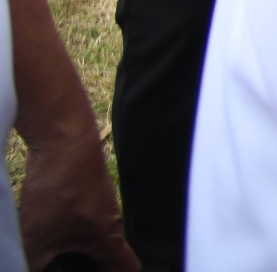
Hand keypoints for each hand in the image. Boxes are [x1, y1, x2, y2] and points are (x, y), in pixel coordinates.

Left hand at [16, 120, 138, 271]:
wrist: (63, 140)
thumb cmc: (59, 188)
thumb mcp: (37, 238)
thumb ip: (33, 266)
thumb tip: (25, 271)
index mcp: (108, 239)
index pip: (128, 268)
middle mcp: (109, 223)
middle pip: (107, 257)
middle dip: (89, 268)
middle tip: (65, 270)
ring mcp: (97, 206)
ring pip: (88, 239)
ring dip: (71, 253)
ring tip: (46, 258)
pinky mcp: (83, 193)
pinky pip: (77, 223)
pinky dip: (62, 234)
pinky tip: (39, 233)